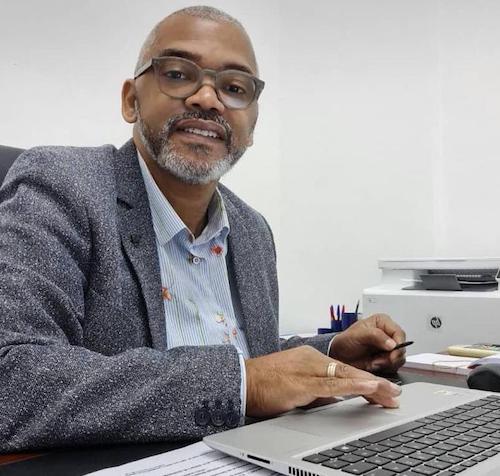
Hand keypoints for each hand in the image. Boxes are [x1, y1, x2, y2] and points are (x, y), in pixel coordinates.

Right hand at [245, 345, 400, 417]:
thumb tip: (336, 398)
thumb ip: (316, 388)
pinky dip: (354, 386)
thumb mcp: (296, 384)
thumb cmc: (264, 382)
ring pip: (346, 375)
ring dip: (372, 385)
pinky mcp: (302, 383)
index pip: (345, 370)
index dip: (366, 380)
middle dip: (375, 383)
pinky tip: (369, 387)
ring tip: (391, 392)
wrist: (242, 380)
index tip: (383, 390)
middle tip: (395, 393)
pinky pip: (333, 385)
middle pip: (350, 371)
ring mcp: (308, 369)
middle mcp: (313, 360)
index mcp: (311, 359)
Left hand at [329, 313, 405, 372]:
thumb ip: (375, 335)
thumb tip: (392, 343)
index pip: (399, 333)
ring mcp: (388, 348)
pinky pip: (394, 367)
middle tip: (378, 360)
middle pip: (402, 348)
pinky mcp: (387, 360)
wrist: (339, 356)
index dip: (398, 344)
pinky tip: (374, 365)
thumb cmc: (346, 341)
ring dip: (387, 364)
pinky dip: (385, 369)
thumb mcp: (358, 335)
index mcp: (383, 323)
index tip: (391, 352)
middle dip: (391, 357)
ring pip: (399, 359)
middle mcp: (388, 335)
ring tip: (373, 362)